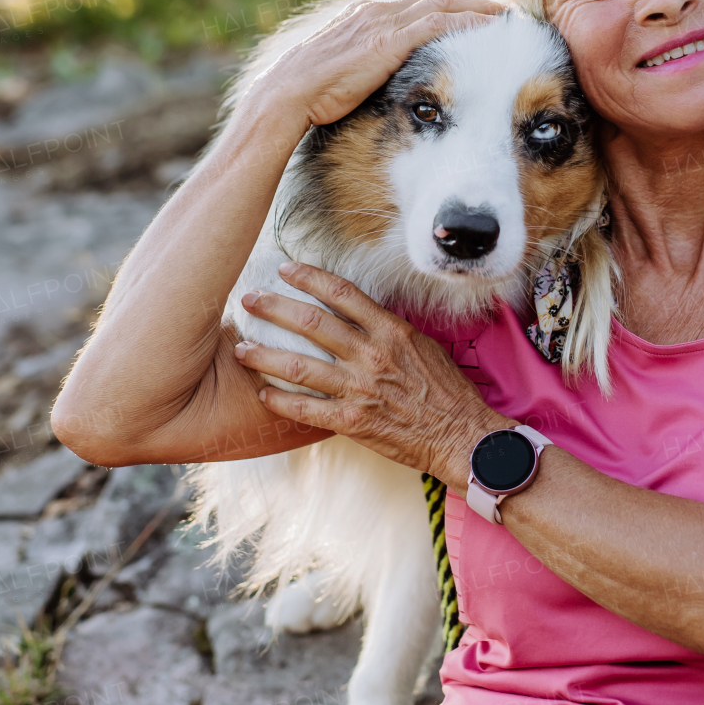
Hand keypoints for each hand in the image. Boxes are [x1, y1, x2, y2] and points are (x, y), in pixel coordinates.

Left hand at [233, 262, 506, 486]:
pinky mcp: (353, 421)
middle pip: (312, 323)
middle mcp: (372, 354)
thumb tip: (360, 313)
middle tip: (249, 300)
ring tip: (241, 349)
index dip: (309, 276)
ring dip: (265, 356)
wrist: (462, 435)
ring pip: (300, 366)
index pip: (342, 292)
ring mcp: (360, 388)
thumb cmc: (446, 391)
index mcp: (391, 330)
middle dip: (274, 308)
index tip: (285, 269)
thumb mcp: (423, 346)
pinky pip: (307, 410)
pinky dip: (281, 402)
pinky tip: (263, 395)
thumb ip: (388, 329)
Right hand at [253, 0, 505, 129]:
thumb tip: (380, 85)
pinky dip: (465, 21)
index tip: (476, 15)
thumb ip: (365, 68)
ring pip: (442, 4)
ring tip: (508, 14)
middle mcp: (375, 13)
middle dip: (472, 1)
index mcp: (364, 18)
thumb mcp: (342, 74)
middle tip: (504, 8)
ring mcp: (382, 23)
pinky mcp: (387, 40)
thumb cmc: (308, 94)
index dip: (450, 8)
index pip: (417, 6)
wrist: (287, 94)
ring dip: (477, 7)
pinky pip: (436, 24)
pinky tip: (489, 27)